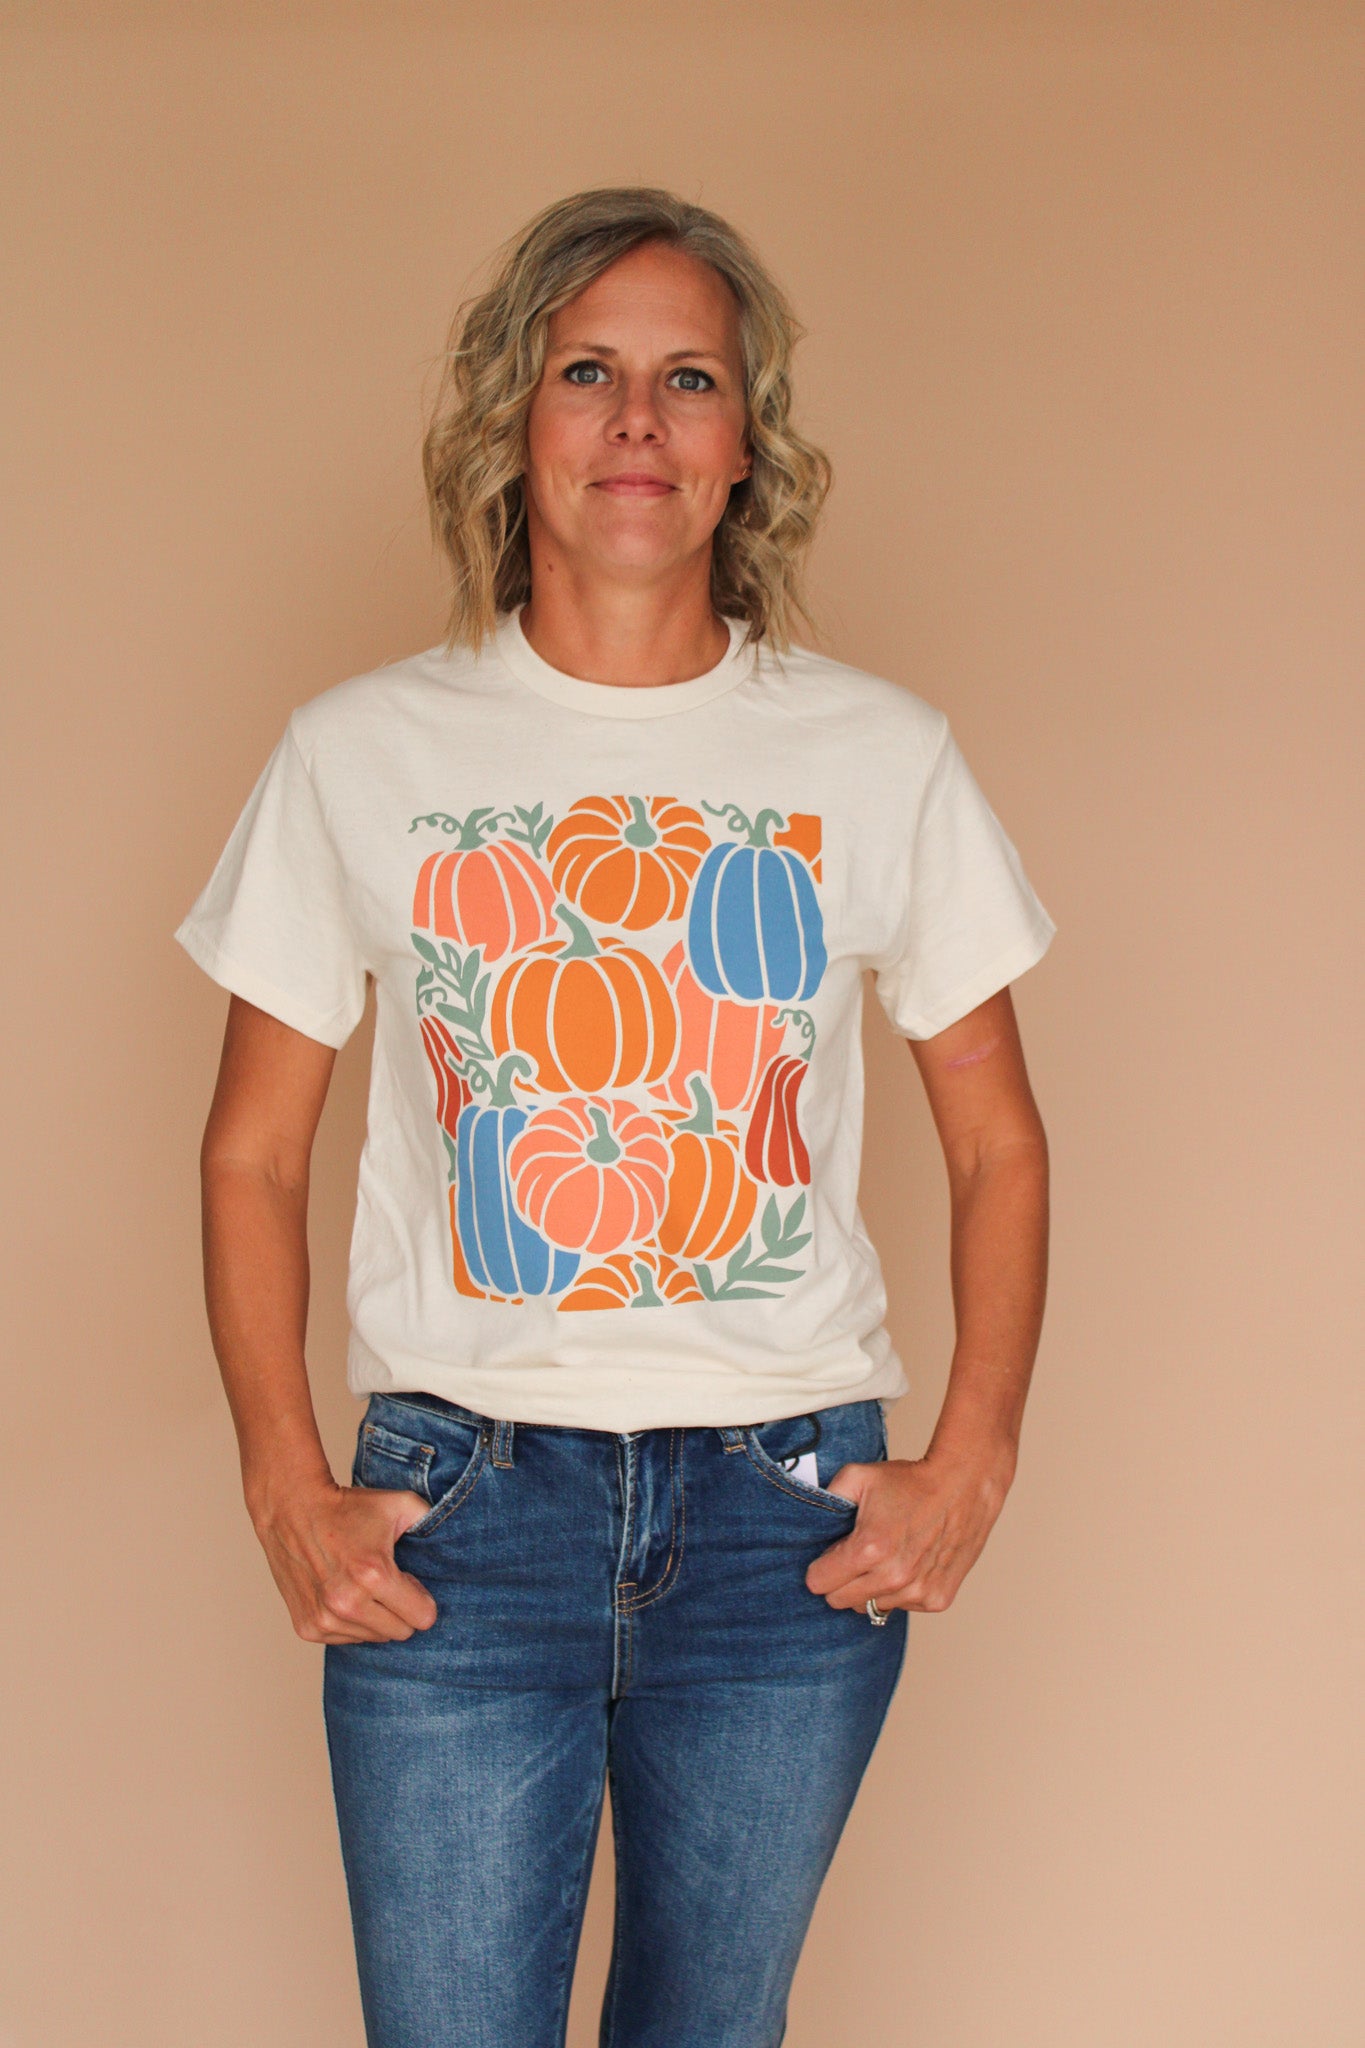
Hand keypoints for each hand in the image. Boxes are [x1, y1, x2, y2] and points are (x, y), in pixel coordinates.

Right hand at [253, 1478, 439, 1644]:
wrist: (292, 1510)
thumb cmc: (348, 1508)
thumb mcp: (399, 1505)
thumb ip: (433, 1521)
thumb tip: (461, 1540)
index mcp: (374, 1575)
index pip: (422, 1619)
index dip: (421, 1599)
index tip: (409, 1580)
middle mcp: (346, 1603)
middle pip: (400, 1633)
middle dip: (401, 1611)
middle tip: (387, 1583)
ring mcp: (324, 1619)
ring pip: (373, 1639)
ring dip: (374, 1617)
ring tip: (362, 1585)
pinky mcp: (307, 1628)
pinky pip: (346, 1640)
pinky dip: (350, 1622)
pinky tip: (342, 1593)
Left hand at [804, 1447, 1014, 1614]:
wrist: (963, 1486)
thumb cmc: (911, 1482)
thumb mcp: (858, 1477)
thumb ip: (825, 1499)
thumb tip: (806, 1523)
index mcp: (869, 1549)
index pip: (819, 1584)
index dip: (820, 1567)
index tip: (832, 1554)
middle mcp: (893, 1577)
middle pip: (840, 1601)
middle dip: (841, 1580)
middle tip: (856, 1555)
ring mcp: (917, 1592)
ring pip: (871, 1606)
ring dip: (871, 1587)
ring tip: (887, 1555)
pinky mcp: (937, 1599)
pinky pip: (901, 1607)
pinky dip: (899, 1590)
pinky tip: (910, 1562)